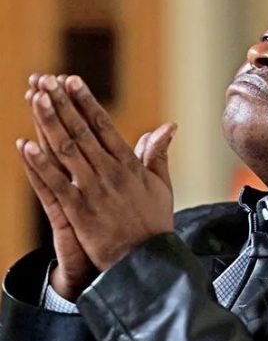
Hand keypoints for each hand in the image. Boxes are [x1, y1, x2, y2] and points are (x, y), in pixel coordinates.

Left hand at [17, 74, 176, 274]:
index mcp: (129, 164)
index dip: (86, 102)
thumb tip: (168, 126)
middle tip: (46, 80)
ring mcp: (93, 191)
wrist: (147, 260)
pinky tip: (25, 144)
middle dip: (63, 103)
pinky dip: (40, 164)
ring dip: (49, 123)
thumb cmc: (155, 221)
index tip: (73, 81)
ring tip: (34, 99)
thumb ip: (159, 153)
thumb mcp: (162, 184)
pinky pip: (56, 184)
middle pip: (81, 131)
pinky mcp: (80, 212)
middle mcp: (110, 172)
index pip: (104, 125)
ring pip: (67, 150)